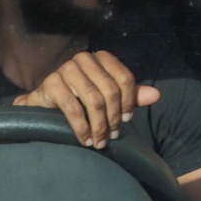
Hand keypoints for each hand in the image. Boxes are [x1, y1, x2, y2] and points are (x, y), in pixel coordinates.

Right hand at [13, 50, 159, 148]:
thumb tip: (156, 95)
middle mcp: (85, 59)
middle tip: (113, 136)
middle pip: (110, 90)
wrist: (45, 103)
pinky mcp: (52, 82)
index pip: (125, 78)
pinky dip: (82, 128)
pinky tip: (86, 140)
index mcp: (102, 58)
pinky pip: (73, 108)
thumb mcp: (108, 96)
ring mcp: (67, 68)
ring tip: (100, 142)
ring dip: (99, 126)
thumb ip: (130, 96)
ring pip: (94, 100)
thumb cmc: (81, 98)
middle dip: (113, 118)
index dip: (129, 102)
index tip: (126, 120)